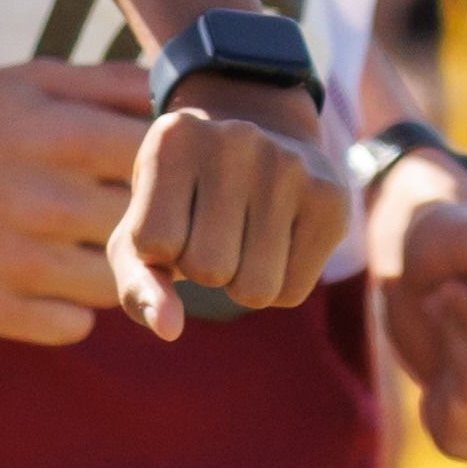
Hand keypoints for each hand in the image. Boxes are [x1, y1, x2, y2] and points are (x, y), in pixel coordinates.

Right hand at [0, 60, 150, 344]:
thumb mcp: (31, 80)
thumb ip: (113, 84)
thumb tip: (186, 101)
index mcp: (63, 136)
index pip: (172, 167)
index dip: (178, 171)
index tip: (164, 172)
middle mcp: (46, 202)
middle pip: (155, 232)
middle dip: (150, 222)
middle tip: (122, 210)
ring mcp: (17, 263)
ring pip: (121, 286)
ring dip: (113, 268)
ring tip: (80, 242)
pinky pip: (74, 328)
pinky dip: (70, 308)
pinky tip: (44, 274)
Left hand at [110, 72, 346, 336]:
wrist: (263, 139)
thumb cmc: (186, 200)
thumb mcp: (142, 231)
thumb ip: (136, 283)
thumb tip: (168, 329)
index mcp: (174, 139)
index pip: (154, 243)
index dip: (162, 249)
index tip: (176, 215)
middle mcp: (235, 140)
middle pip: (209, 269)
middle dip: (206, 267)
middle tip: (216, 227)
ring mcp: (290, 166)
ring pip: (255, 290)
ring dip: (243, 283)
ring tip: (247, 235)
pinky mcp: (330, 198)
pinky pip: (291, 294)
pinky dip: (278, 285)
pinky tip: (279, 240)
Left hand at [380, 176, 466, 463]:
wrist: (431, 278)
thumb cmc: (456, 246)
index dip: (465, 312)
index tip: (461, 286)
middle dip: (453, 344)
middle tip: (453, 313)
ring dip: (442, 375)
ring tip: (456, 343)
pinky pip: (459, 444)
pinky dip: (436, 409)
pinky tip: (453, 378)